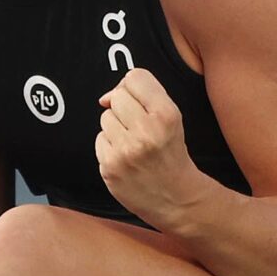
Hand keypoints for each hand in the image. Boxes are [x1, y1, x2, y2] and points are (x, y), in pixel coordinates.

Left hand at [95, 69, 212, 231]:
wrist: (176, 198)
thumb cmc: (171, 154)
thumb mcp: (172, 119)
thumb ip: (144, 96)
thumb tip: (106, 97)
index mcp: (167, 115)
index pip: (135, 77)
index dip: (134, 87)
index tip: (140, 101)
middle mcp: (146, 131)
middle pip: (117, 96)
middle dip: (124, 109)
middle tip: (139, 128)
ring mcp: (126, 150)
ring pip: (105, 117)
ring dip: (116, 128)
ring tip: (134, 144)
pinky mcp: (110, 166)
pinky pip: (99, 139)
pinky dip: (109, 146)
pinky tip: (126, 158)